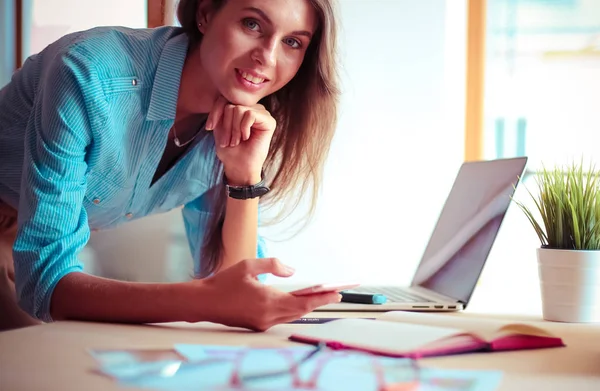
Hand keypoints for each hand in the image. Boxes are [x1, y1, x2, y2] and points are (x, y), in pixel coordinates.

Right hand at [193, 258, 341, 330]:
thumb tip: (292, 270)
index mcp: (268, 300)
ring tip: (320, 297)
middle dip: (319, 302)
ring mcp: (263, 323)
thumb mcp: (249, 266)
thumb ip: (273, 266)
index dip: (323, 298)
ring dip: (306, 307)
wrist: (203, 302)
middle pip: (301, 310)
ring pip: (291, 316)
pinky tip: (297, 302)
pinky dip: (292, 310)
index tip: (338, 293)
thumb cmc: (223, 283)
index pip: (303, 301)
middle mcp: (268, 316)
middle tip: (335, 294)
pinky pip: (281, 318)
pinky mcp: (257, 325)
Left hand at [206, 96, 276, 184]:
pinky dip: (243, 128)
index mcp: (240, 108)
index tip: (210, 128)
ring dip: (234, 129)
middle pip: (231, 104)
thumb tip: (222, 96)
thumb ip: (221, 109)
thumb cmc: (229, 149)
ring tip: (236, 141)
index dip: (215, 112)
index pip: (225, 98)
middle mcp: (252, 108)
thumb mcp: (219, 126)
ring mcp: (261, 113)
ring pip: (239, 109)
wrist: (238, 165)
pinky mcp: (269, 121)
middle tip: (228, 141)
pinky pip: (250, 114)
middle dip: (226, 125)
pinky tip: (246, 137)